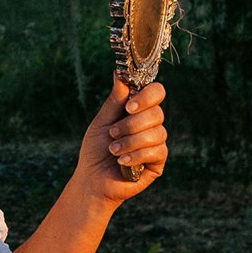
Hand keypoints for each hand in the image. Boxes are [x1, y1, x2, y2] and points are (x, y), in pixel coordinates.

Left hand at [74, 77, 167, 204]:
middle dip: (131, 124)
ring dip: (130, 141)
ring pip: (157, 133)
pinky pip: (156, 151)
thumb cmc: (96, 150)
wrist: (93, 179)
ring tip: (113, 150)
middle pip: (157, 113)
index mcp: (139, 110)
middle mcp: (151, 124)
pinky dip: (136, 155)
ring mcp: (157, 142)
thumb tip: (120, 74)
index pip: (156, 92)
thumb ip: (115, 101)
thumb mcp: (102, 122)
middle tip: (113, 133)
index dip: (146, 97)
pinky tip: (122, 162)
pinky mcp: (158, 161)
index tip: (128, 107)